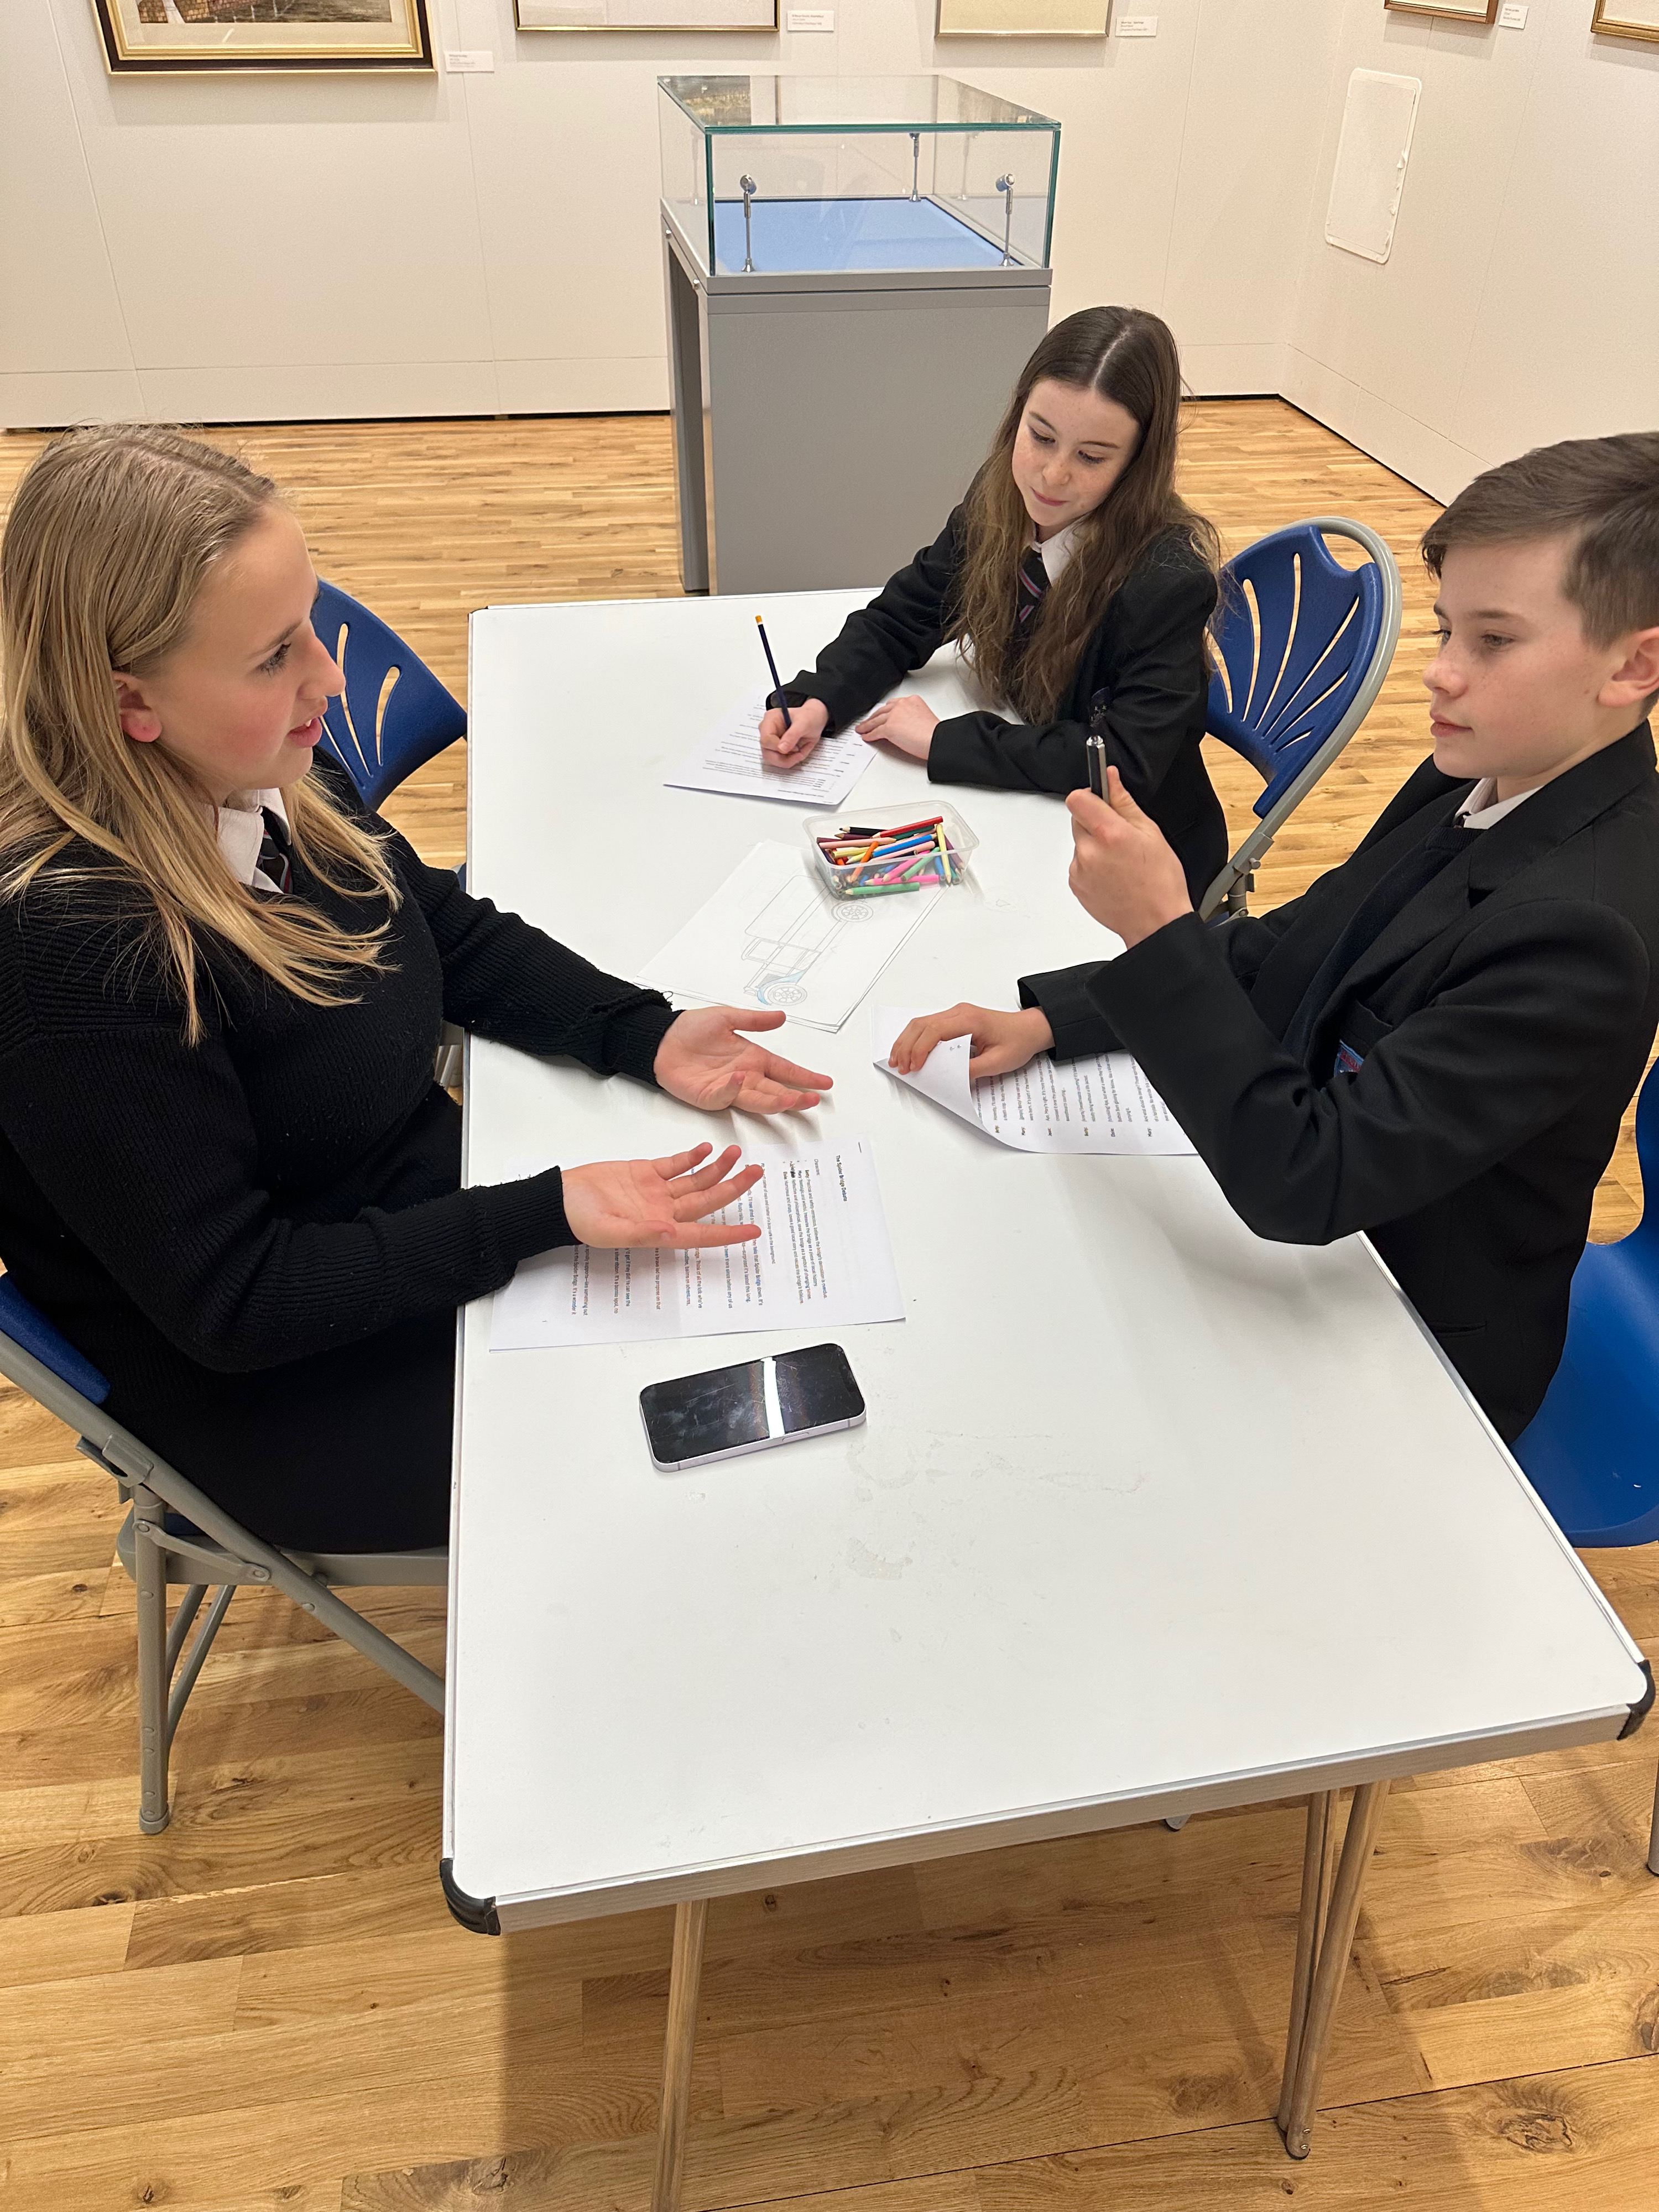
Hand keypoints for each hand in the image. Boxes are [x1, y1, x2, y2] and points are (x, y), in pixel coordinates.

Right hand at [561, 1143, 764, 1249]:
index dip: (728, 1234)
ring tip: (735, 1153)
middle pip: (707, 1200)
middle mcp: (664, 1211)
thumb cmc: (580, 1220)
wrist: (560, 1198)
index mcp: (659, 1230)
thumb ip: (641, 1233)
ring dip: (717, 1167)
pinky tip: (705, 1148)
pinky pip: (675, 1165)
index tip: (753, 1232)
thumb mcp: (609, 1231)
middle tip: (755, 1172)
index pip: (702, 1234)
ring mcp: (657, 1191)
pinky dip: (691, 1157)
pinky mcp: (645, 1172)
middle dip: (733, 1186)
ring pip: (696, 1179)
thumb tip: (672, 1234)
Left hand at [654, 1005, 831, 1114]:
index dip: (805, 1077)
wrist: (661, 1040)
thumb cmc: (690, 1030)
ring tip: (792, 1100)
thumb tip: (781, 1016)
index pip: (785, 1070)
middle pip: (776, 1090)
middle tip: (813, 1100)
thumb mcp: (727, 1017)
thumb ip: (755, 1020)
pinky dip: (733, 1089)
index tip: (824, 1083)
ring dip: (775, 1102)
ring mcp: (729, 1089)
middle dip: (796, 1096)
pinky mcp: (709, 1096)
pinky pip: (725, 1095)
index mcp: (752, 1058)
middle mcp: (745, 1076)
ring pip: (758, 1100)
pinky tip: (742, 1080)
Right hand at [760, 695, 828, 765]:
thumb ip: (792, 735)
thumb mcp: (804, 723)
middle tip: (799, 753)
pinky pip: (782, 761)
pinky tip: (801, 750)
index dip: (778, 747)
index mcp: (770, 719)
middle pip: (767, 753)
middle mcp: (768, 731)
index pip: (766, 739)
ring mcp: (772, 742)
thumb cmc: (809, 717)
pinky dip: (793, 759)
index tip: (794, 748)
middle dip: (785, 758)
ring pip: (773, 760)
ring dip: (790, 760)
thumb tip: (781, 749)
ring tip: (802, 751)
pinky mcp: (777, 750)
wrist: (815, 720)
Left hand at [856, 695, 938, 761]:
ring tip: (862, 729)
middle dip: (873, 717)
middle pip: (882, 711)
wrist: (935, 739)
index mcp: (911, 700)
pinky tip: (866, 737)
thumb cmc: (934, 732)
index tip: (881, 714)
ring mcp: (894, 716)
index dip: (884, 711)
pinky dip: (869, 735)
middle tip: (867, 721)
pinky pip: (875, 732)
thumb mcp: (923, 716)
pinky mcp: (889, 728)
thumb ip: (912, 716)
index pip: (893, 705)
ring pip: (876, 721)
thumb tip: (906, 725)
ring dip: (867, 726)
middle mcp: (901, 705)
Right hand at [888, 1002, 1052, 1080]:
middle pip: (921, 1024)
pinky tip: (910, 1050)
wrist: (1031, 1029)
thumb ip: (972, 1069)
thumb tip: (949, 1077)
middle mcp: (960, 1012)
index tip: (914, 1067)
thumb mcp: (998, 1062)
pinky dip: (916, 1038)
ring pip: (921, 1023)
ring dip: (907, 1041)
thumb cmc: (1018, 1040)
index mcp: (970, 1020)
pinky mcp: (956, 1019)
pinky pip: (929, 1025)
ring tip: (898, 1059)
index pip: (934, 1031)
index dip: (919, 1050)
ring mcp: (956, 1013)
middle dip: (906, 1046)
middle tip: (899, 1066)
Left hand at [1065, 768, 1191, 948]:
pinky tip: (1113, 874)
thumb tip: (1110, 779)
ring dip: (1094, 844)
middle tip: (1119, 836)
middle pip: (1077, 819)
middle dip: (1095, 821)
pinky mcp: (1075, 884)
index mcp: (1109, 834)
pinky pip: (1078, 863)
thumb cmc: (1160, 882)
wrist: (1155, 923)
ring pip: (1079, 842)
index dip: (1089, 795)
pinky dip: (1091, 864)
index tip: (1100, 799)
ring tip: (1119, 861)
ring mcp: (1079, 870)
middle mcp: (1089, 851)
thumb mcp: (1151, 833)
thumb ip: (1124, 803)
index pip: (1077, 799)